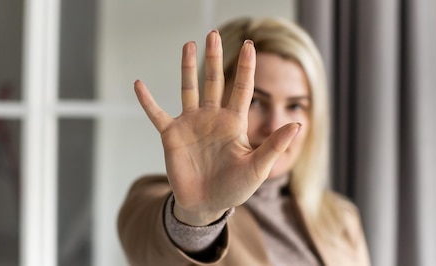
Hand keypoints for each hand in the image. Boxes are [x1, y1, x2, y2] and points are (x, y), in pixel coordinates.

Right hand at [134, 30, 300, 225]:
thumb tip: (297, 124)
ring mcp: (191, 125)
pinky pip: (157, 114)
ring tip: (188, 45)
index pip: (242, 89)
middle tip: (213, 34)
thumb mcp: (258, 168)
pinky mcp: (172, 136)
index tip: (250, 45)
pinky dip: (147, 101)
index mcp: (234, 123)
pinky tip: (139, 84)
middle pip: (214, 81)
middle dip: (214, 58)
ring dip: (187, 67)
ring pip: (189, 89)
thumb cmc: (234, 188)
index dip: (246, 67)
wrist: (206, 206)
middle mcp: (212, 118)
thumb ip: (274, 145)